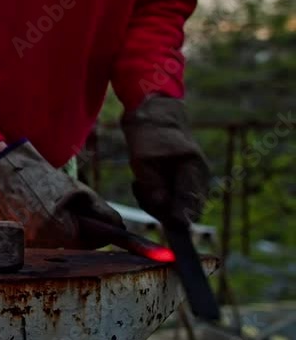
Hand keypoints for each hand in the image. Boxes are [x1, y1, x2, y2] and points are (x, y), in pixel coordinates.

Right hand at [0, 140, 124, 248]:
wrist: (1, 173)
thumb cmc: (38, 177)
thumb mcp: (76, 190)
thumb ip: (101, 211)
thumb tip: (120, 227)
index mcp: (58, 229)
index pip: (91, 242)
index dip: (99, 232)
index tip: (106, 227)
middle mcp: (42, 242)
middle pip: (75, 245)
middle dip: (80, 230)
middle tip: (74, 209)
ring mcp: (28, 244)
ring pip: (60, 244)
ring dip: (64, 230)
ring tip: (54, 207)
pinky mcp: (20, 242)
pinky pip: (44, 241)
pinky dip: (48, 230)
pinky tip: (40, 212)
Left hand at [122, 96, 209, 227]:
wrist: (153, 111)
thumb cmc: (148, 133)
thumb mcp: (143, 161)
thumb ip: (154, 188)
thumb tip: (165, 213)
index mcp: (194, 168)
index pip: (192, 205)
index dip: (179, 219)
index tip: (168, 227)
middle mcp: (199, 175)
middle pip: (187, 209)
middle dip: (163, 209)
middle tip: (142, 192)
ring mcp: (193, 176)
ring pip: (178, 204)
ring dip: (157, 202)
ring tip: (140, 184)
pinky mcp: (183, 177)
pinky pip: (173, 196)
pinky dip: (157, 195)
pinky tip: (143, 184)